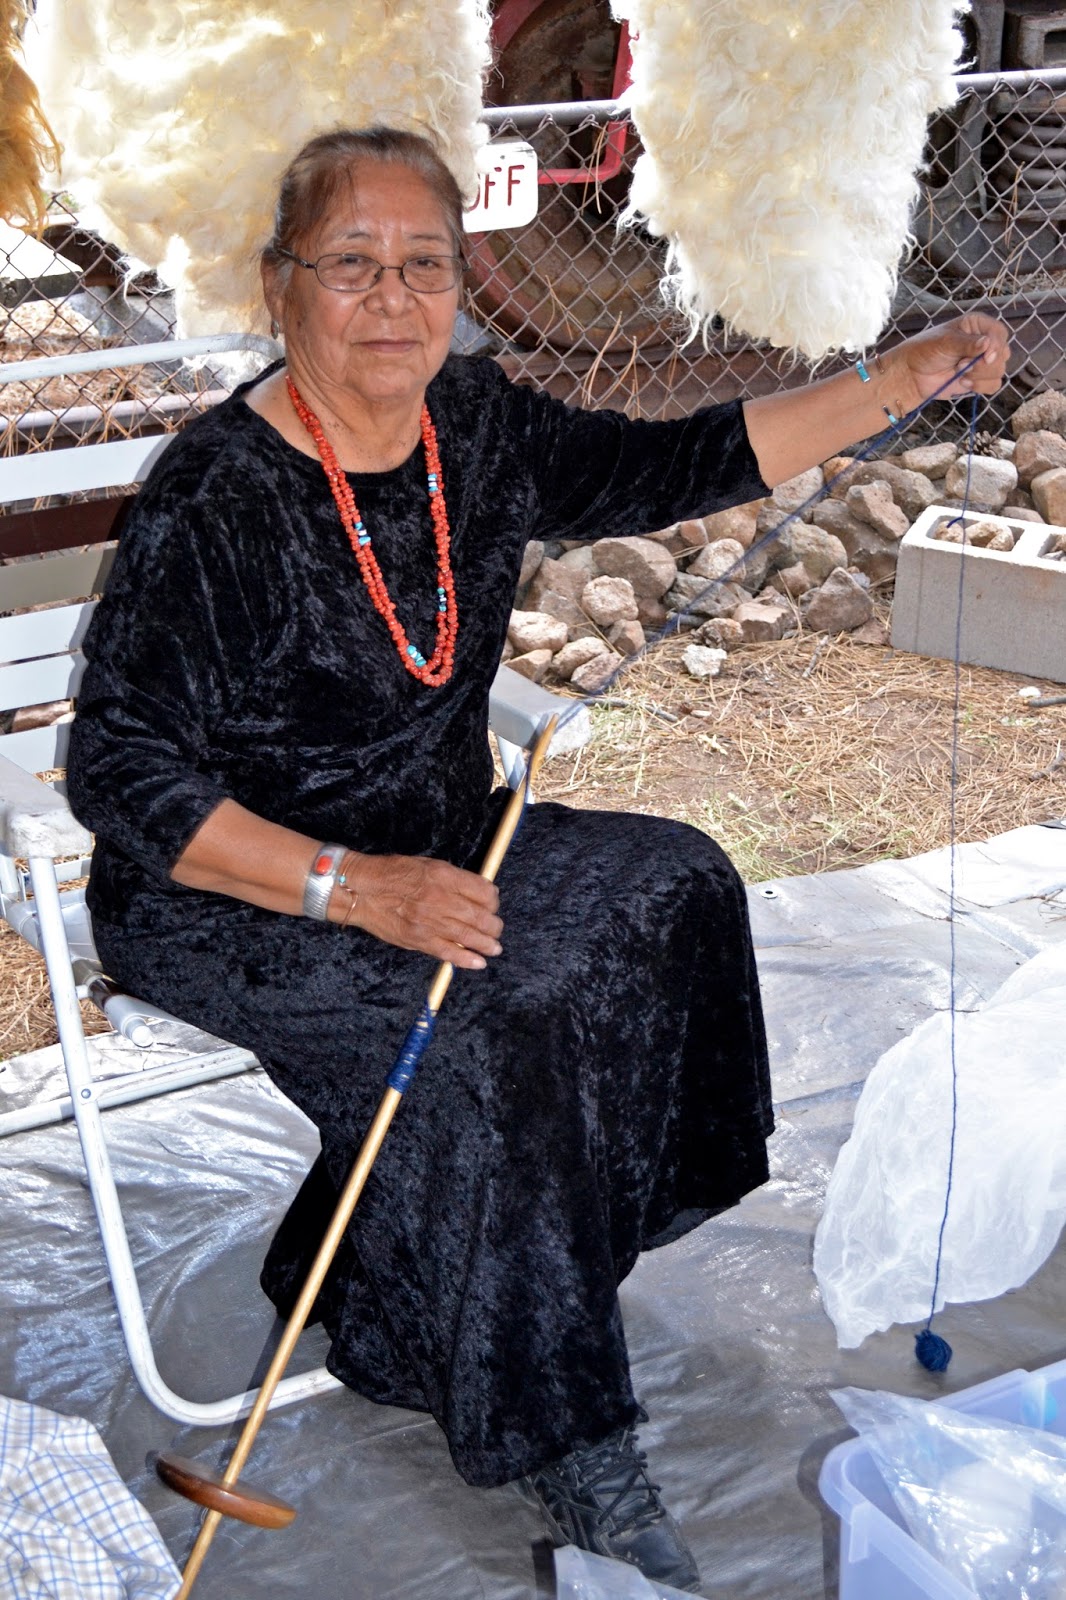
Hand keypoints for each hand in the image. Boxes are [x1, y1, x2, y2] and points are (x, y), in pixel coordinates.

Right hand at [338, 852, 502, 969]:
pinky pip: (449, 952)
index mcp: (443, 876)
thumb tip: (479, 892)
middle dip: (494, 925)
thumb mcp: (427, 865)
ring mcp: (430, 921)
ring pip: (470, 936)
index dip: (493, 900)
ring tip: (494, 947)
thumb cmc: (392, 874)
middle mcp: (440, 899)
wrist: (362, 890)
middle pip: (481, 916)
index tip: (493, 904)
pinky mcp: (419, 940)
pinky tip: (479, 962)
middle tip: (497, 929)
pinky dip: (467, 959)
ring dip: (488, 944)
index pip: (483, 891)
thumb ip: (453, 879)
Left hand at [887, 312, 1010, 412]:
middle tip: (962, 365)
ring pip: (999, 371)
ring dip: (980, 375)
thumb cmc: (925, 351)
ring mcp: (983, 362)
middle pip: (1003, 353)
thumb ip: (967, 344)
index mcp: (977, 325)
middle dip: (984, 364)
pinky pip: (994, 385)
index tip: (986, 356)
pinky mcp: (979, 379)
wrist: (912, 374)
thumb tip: (988, 344)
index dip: (997, 345)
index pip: (999, 333)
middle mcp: (984, 342)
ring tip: (960, 373)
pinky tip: (964, 383)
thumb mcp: (945, 342)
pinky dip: (982, 387)